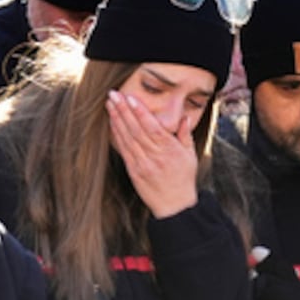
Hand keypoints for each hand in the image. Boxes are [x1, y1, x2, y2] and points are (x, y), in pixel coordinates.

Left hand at [107, 89, 197, 217]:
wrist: (175, 205)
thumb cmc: (183, 179)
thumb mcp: (190, 155)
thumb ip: (185, 135)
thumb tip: (184, 117)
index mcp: (169, 149)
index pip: (152, 126)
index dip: (140, 111)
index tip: (130, 98)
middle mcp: (154, 155)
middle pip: (136, 129)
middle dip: (123, 110)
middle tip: (113, 94)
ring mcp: (142, 163)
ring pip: (127, 137)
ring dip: (116, 119)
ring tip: (109, 104)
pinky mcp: (133, 170)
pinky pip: (123, 149)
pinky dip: (116, 135)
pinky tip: (111, 123)